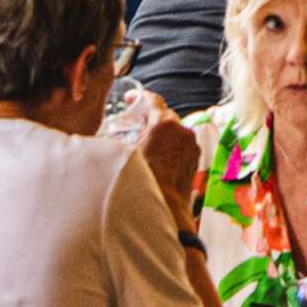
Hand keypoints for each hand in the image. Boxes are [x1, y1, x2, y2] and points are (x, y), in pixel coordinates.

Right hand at [127, 96, 202, 224]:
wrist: (164, 209)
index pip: (152, 100)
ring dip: (160, 132)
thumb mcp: (125, 154)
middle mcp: (182, 131)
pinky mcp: (195, 158)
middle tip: (134, 122)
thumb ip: (121, 137)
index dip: (139, 97)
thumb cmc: (143, 183)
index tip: (130, 100)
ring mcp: (191, 145)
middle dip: (149, 117)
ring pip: (174, 130)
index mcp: (164, 124)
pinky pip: (181, 145)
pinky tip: (157, 156)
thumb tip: (111, 136)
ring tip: (144, 142)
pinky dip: (170, 145)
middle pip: (164, 115)